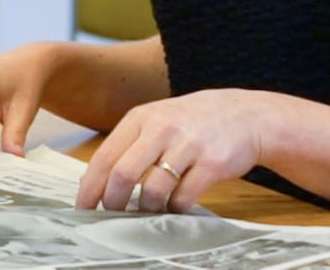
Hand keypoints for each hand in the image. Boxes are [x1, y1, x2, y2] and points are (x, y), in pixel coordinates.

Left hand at [75, 89, 272, 212]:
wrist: (246, 114)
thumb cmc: (195, 121)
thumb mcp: (158, 119)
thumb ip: (129, 143)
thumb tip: (95, 180)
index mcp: (142, 117)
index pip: (105, 157)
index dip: (90, 188)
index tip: (83, 207)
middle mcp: (162, 128)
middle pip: (122, 175)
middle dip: (112, 203)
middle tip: (111, 215)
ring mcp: (188, 145)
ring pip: (152, 191)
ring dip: (145, 209)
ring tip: (148, 209)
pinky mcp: (211, 164)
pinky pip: (183, 198)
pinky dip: (173, 210)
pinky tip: (174, 205)